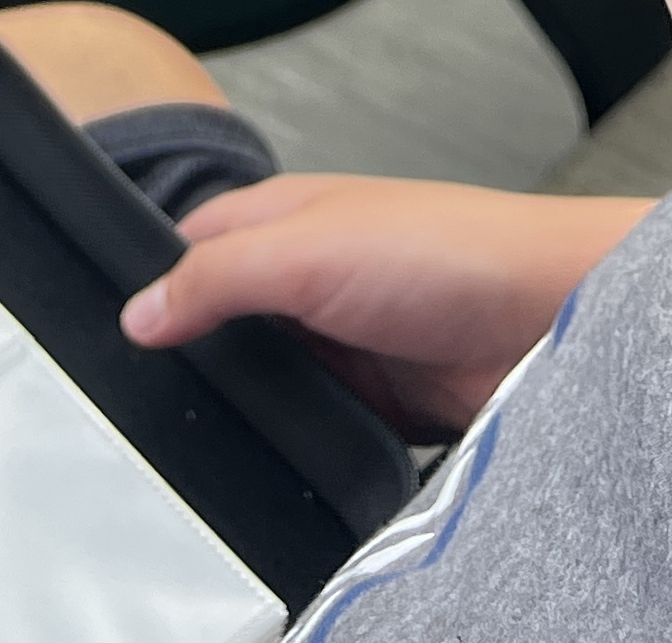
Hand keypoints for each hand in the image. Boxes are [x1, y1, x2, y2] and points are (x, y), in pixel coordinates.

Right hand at [118, 175, 649, 439]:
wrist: (546, 321)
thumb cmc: (452, 248)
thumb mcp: (309, 250)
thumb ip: (218, 277)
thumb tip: (140, 310)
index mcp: (287, 217)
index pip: (193, 246)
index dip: (156, 284)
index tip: (124, 333)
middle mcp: (313, 274)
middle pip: (226, 323)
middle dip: (202, 356)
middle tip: (171, 395)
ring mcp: (346, 340)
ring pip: (271, 383)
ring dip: (259, 405)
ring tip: (235, 427)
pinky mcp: (379, 401)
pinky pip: (318, 429)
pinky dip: (304, 443)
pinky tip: (294, 455)